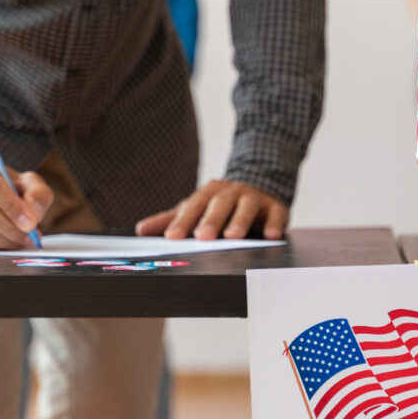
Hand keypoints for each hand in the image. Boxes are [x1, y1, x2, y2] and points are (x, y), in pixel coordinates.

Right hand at [0, 156, 53, 249]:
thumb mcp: (30, 183)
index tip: (31, 223)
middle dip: (12, 230)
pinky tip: (8, 242)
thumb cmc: (12, 188)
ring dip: (6, 241)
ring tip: (24, 240)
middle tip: (32, 237)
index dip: (13, 208)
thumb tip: (34, 214)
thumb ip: (38, 194)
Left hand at [135, 179, 288, 239]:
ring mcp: (254, 198)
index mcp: (209, 194)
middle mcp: (231, 194)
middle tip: (203, 237)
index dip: (182, 222)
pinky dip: (275, 224)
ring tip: (233, 236)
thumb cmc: (223, 202)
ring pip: (247, 207)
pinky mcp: (275, 206)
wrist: (260, 181)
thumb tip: (141, 229)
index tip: (171, 238)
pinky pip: (276, 214)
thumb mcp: (197, 207)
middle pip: (220, 205)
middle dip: (211, 220)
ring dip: (240, 220)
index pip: (193, 207)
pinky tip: (272, 235)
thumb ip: (172, 219)